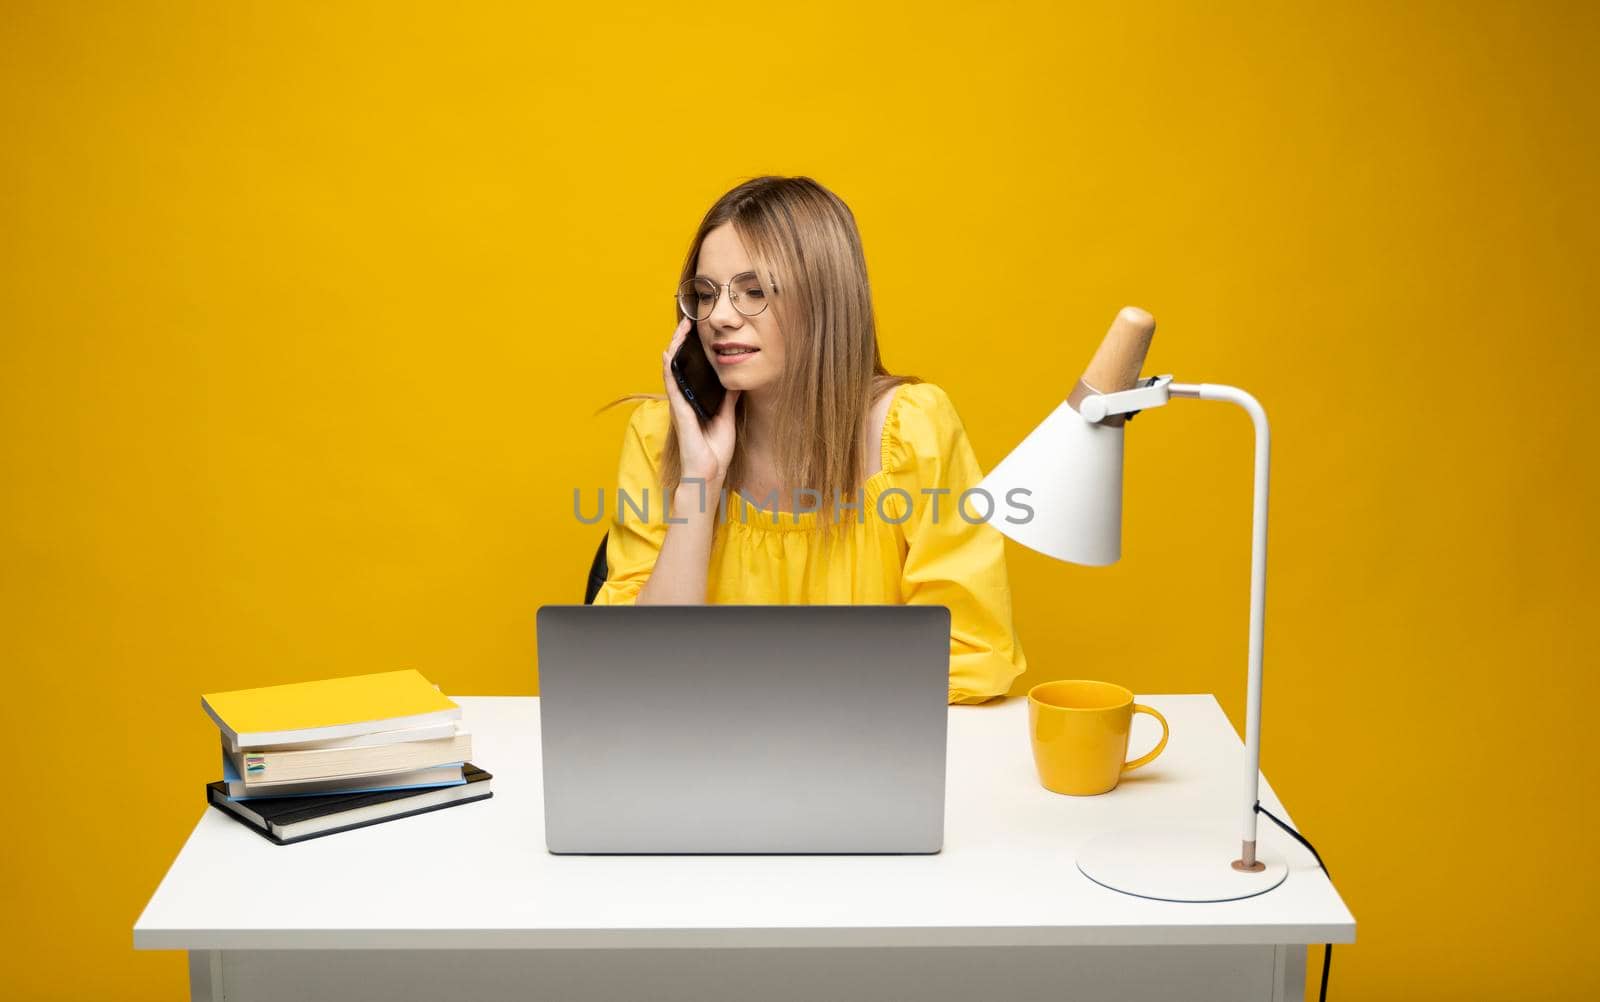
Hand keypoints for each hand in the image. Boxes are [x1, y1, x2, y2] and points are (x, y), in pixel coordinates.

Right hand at [662, 318, 739, 485]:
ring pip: (672, 369)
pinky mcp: (678, 412)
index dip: (692, 349)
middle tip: (689, 321)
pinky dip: (669, 368)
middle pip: (679, 364)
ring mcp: (679, 404)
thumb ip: (728, 399)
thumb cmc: (714, 451)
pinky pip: (671, 385)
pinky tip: (669, 353)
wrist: (709, 473)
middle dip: (682, 342)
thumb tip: (735, 380)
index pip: (690, 369)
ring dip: (674, 347)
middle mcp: (684, 399)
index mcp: (695, 400)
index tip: (698, 331)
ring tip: (680, 328)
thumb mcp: (727, 418)